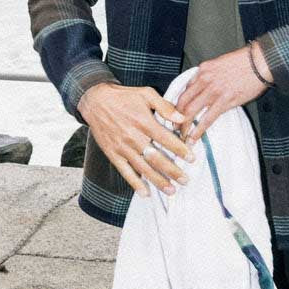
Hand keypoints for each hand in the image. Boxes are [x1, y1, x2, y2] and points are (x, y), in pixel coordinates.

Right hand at [76, 81, 195, 198]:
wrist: (96, 101)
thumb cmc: (124, 97)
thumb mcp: (146, 94)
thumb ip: (165, 106)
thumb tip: (182, 118)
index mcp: (144, 122)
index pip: (166, 139)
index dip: (180, 150)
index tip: (192, 159)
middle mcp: (134, 137)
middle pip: (156, 157)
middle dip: (172, 170)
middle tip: (185, 180)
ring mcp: (122, 148)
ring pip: (142, 168)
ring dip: (157, 181)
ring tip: (171, 191)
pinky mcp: (113, 154)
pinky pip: (125, 172)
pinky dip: (135, 184)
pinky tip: (146, 193)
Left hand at [175, 41, 272, 143]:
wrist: (260, 62)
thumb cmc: (244, 62)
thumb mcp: (220, 64)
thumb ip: (209, 76)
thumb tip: (203, 89)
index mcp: (203, 70)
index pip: (184, 89)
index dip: (178, 104)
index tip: (177, 113)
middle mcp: (205, 79)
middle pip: (182, 102)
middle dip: (175, 118)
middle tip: (174, 127)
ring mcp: (214, 91)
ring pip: (190, 112)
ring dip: (184, 127)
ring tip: (181, 136)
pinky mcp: (225, 101)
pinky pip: (207, 119)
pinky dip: (198, 131)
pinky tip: (193, 138)